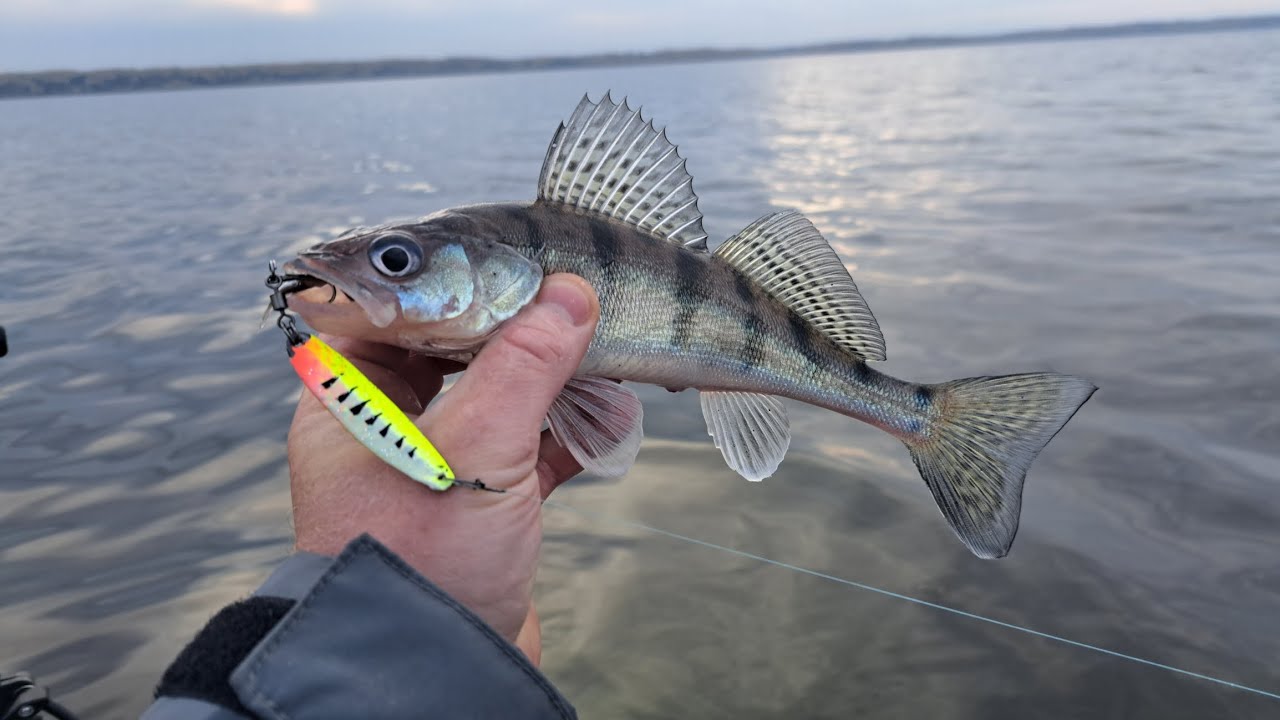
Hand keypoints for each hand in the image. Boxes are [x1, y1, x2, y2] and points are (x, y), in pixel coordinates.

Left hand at [287, 274, 599, 663]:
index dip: (435, 282)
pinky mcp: (479, 509)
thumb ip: (525, 367)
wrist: (431, 676)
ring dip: (550, 382)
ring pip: (495, 401)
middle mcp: (387, 432)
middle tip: (565, 300)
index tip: (497, 258)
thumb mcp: (474, 449)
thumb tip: (569, 296)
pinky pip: (526, 452)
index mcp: (352, 405)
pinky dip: (566, 434)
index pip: (383, 314)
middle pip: (451, 353)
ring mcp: (436, 471)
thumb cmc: (417, 562)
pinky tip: (608, 418)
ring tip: (600, 354)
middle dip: (513, 331)